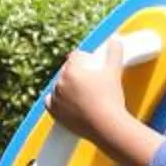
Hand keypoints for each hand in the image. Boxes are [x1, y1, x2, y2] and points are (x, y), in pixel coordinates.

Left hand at [48, 42, 163, 165]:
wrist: (106, 125)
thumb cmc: (110, 98)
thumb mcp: (114, 71)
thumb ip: (114, 52)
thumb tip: (115, 39)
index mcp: (72, 69)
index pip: (76, 56)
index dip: (85, 58)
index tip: (92, 63)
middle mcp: (60, 82)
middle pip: (66, 70)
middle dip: (76, 72)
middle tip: (89, 78)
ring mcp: (56, 97)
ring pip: (59, 85)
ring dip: (67, 85)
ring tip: (81, 90)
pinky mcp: (54, 112)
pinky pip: (50, 101)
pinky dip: (56, 100)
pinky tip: (64, 99)